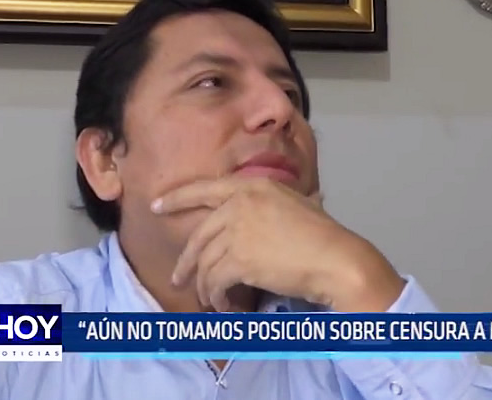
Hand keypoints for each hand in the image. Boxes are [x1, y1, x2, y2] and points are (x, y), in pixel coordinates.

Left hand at [151, 178, 404, 311]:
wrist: (334, 259)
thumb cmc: (324, 235)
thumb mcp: (299, 203)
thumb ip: (280, 202)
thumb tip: (295, 201)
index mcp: (253, 186)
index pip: (205, 189)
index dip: (177, 198)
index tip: (157, 206)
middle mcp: (239, 204)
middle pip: (199, 235)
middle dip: (186, 261)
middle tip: (179, 277)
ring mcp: (237, 230)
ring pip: (205, 262)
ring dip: (204, 286)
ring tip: (207, 300)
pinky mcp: (239, 259)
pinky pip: (215, 281)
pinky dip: (216, 297)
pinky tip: (223, 305)